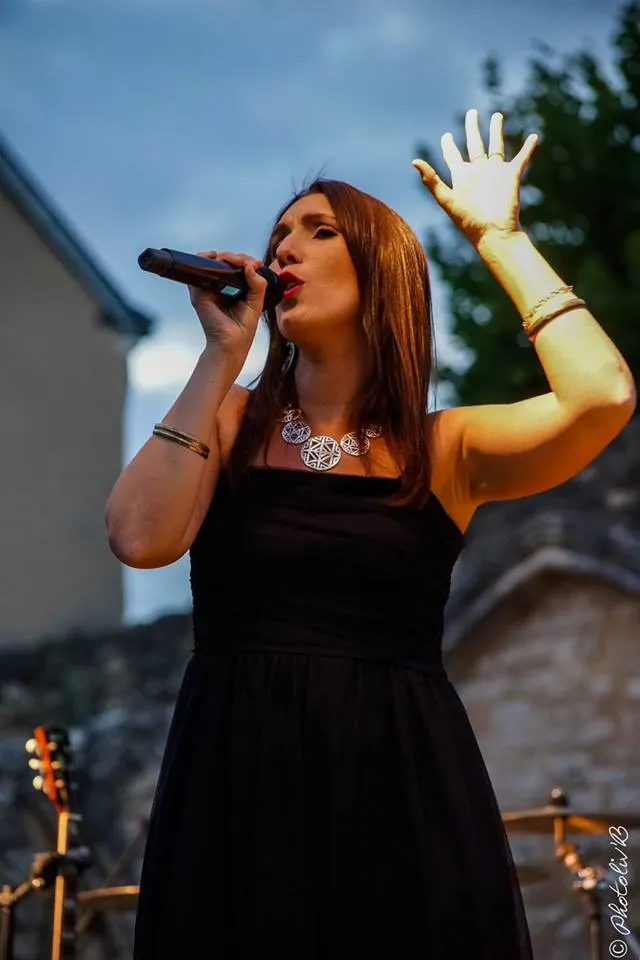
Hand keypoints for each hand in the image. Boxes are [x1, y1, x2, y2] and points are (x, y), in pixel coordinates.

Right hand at [189, 250, 266, 362]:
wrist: (231, 343)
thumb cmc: (243, 328)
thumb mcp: (256, 303)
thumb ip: (258, 284)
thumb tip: (251, 264)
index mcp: (234, 289)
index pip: (237, 268)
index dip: (245, 261)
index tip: (256, 263)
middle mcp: (220, 287)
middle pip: (225, 262)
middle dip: (236, 257)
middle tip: (245, 262)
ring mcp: (208, 289)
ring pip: (212, 263)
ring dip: (224, 256)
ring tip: (234, 260)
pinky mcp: (199, 293)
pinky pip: (198, 271)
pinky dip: (205, 260)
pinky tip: (216, 258)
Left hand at [412, 109, 537, 247]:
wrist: (494, 232)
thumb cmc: (469, 220)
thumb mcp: (446, 199)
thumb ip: (431, 180)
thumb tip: (414, 161)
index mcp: (462, 176)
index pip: (453, 156)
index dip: (448, 145)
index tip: (446, 136)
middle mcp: (478, 171)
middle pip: (474, 144)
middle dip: (472, 128)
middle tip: (471, 113)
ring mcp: (495, 172)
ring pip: (496, 145)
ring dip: (496, 130)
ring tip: (497, 115)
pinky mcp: (512, 175)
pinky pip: (521, 158)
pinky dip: (528, 148)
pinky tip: (534, 137)